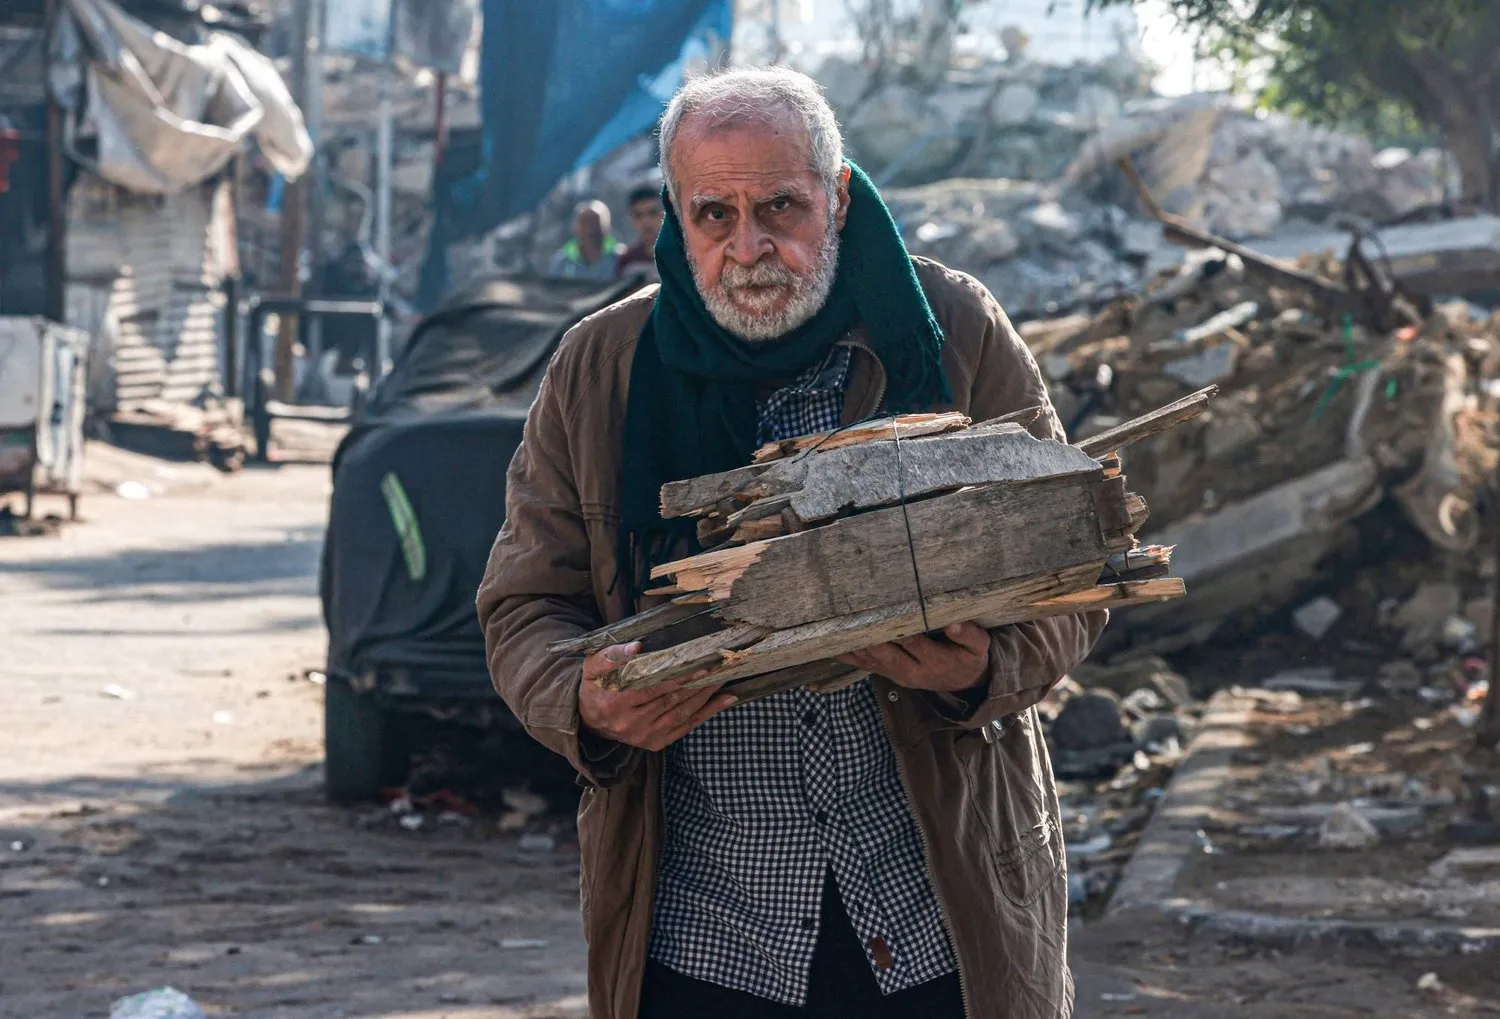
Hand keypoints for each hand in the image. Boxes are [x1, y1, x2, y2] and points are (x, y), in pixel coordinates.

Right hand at [578, 642, 737, 750]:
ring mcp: (645, 736)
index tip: (701, 664)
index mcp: (616, 704)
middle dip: (698, 683)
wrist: (588, 721)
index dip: (679, 677)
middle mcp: (632, 724)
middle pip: (672, 701)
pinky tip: (725, 700)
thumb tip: (637, 647)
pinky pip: (685, 727)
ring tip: (724, 678)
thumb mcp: (592, 668)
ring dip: (706, 696)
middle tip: (720, 666)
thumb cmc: (595, 688)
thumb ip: (610, 656)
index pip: (654, 689)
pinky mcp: (655, 743)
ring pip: (682, 714)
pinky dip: (707, 714)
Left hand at [837, 622, 990, 693]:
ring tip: (836, 626)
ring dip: (854, 645)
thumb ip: (969, 635)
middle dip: (869, 638)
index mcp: (935, 661)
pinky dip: (848, 654)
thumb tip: (953, 623)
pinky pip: (864, 665)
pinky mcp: (886, 673)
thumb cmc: (969, 658)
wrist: (962, 684)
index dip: (901, 631)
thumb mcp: (979, 647)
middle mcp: (911, 671)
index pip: (915, 643)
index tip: (886, 612)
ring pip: (871, 660)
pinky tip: (830, 643)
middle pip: (886, 655)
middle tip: (852, 618)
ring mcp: (896, 674)